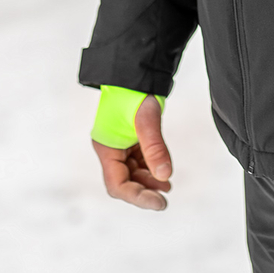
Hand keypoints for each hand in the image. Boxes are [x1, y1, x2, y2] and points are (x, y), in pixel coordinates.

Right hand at [92, 93, 172, 209]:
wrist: (135, 69)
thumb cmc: (135, 90)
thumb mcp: (147, 119)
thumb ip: (154, 148)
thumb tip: (166, 176)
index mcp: (106, 147)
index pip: (118, 184)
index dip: (138, 197)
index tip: (159, 203)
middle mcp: (111, 149)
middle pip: (124, 181)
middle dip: (144, 190)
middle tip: (165, 197)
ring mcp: (120, 144)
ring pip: (132, 172)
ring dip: (148, 181)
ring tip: (167, 185)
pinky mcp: (129, 138)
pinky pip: (138, 160)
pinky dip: (150, 168)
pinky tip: (162, 173)